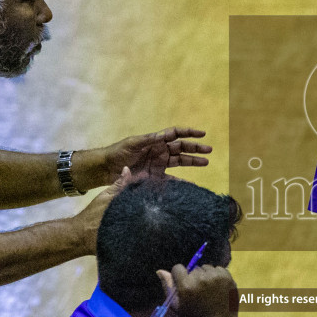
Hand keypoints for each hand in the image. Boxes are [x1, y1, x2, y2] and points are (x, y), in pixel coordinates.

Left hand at [83, 127, 211, 187]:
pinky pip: (172, 178)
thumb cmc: (118, 152)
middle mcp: (160, 150)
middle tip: (209, 150)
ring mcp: (159, 163)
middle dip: (196, 148)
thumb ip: (149, 139)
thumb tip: (165, 135)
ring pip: (180, 161)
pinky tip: (191, 183)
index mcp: (156, 140)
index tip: (202, 134)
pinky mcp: (156, 176)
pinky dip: (181, 181)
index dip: (189, 133)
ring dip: (193, 161)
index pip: (176, 134)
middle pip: (182, 147)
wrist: (107, 168)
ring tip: (206, 162)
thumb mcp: (133, 143)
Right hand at [158, 263, 237, 316]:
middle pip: (193, 268)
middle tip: (198, 291)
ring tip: (208, 290)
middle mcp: (200, 278)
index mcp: (186, 286)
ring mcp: (215, 277)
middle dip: (194, 277)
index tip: (184, 285)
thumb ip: (168, 287)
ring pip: (206, 268)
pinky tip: (217, 288)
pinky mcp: (227, 277)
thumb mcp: (176, 305)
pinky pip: (218, 269)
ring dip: (206, 275)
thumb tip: (160, 270)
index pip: (178, 268)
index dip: (179, 276)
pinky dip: (217, 276)